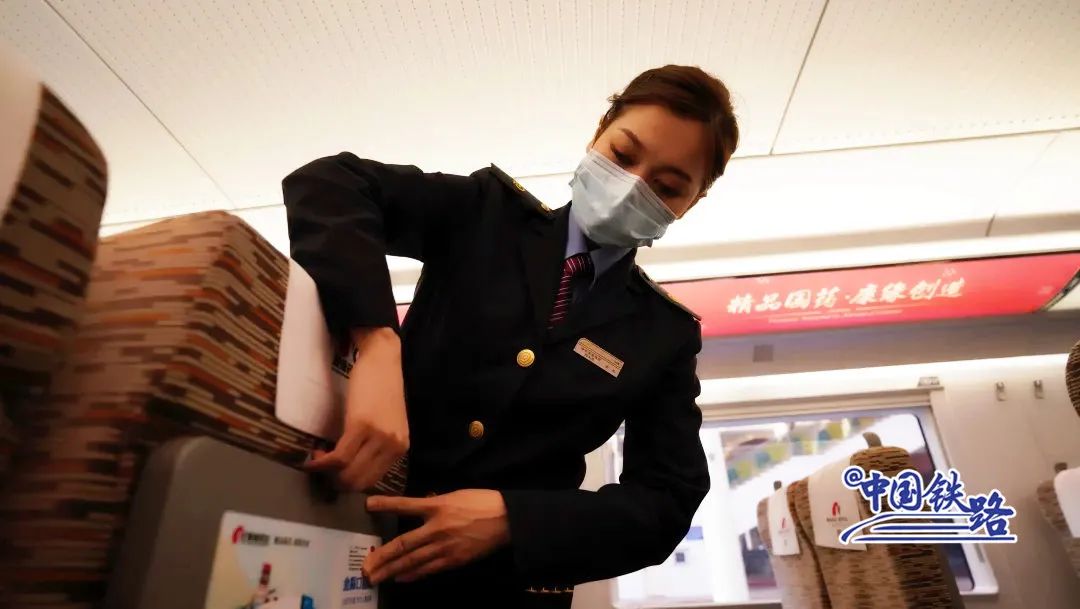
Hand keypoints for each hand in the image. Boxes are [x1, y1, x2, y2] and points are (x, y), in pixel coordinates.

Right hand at [304, 327, 408, 489]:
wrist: (383, 359)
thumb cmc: (383, 388)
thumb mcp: (388, 423)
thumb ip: (377, 445)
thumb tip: (353, 465)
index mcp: (400, 448)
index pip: (372, 481)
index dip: (349, 483)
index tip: (334, 474)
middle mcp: (393, 446)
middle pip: (359, 482)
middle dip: (336, 482)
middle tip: (322, 469)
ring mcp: (378, 437)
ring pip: (347, 472)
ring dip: (327, 473)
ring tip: (317, 458)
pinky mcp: (361, 425)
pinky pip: (339, 456)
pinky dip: (322, 461)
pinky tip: (313, 456)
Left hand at [363, 490, 510, 583]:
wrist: (507, 519)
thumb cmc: (481, 502)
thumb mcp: (455, 496)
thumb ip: (434, 504)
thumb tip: (417, 509)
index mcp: (438, 506)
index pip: (406, 504)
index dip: (386, 505)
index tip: (367, 505)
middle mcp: (437, 528)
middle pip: (404, 544)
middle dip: (382, 556)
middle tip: (365, 567)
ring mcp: (445, 547)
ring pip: (413, 561)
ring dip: (392, 570)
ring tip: (376, 577)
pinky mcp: (454, 560)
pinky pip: (429, 569)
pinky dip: (413, 575)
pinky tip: (401, 578)